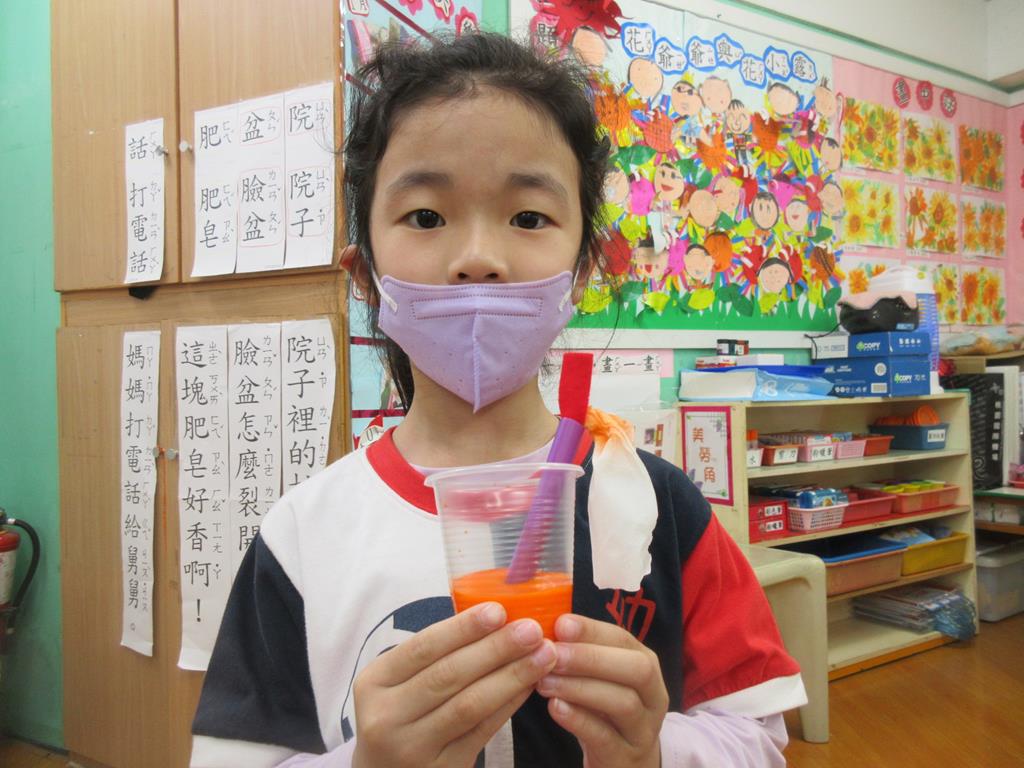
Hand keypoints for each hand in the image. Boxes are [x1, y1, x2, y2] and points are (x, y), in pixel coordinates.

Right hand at [351, 602, 557, 767]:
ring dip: (511, 676)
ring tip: (543, 655)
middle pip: (448, 675)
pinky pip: (482, 731)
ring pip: (469, 705)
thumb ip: (434, 655)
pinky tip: (529, 685)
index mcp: (374, 682)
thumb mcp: (396, 683)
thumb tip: (495, 616)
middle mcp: (386, 717)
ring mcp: (412, 748)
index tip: (499, 610)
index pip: (423, 647)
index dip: (463, 628)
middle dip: (495, 649)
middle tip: (531, 629)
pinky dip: (508, 705)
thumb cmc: (399, 714)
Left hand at [537, 615, 667, 767]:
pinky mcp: (626, 757)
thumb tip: (545, 625)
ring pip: (623, 703)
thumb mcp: (602, 679)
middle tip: (553, 654)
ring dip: (580, 688)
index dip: (593, 630)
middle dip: (591, 658)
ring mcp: (644, 729)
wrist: (623, 762)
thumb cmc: (604, 711)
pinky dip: (579, 720)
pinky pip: (606, 737)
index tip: (560, 624)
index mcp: (646, 664)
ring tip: (545, 682)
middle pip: (636, 669)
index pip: (624, 640)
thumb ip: (582, 653)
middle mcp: (653, 694)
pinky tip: (555, 708)